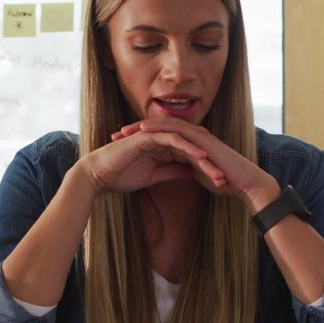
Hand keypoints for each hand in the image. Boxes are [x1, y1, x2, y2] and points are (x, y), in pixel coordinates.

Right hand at [79, 129, 224, 194]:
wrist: (98, 176)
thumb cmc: (121, 177)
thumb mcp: (153, 177)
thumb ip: (172, 172)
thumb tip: (191, 174)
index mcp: (163, 149)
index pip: (190, 158)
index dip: (205, 171)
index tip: (219, 186)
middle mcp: (161, 140)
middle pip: (192, 150)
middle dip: (210, 165)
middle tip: (225, 180)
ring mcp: (155, 136)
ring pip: (186, 144)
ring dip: (203, 158)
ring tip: (217, 172)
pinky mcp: (149, 136)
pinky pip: (173, 139)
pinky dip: (187, 148)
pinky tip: (200, 158)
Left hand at [110, 118, 280, 212]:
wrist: (244, 183)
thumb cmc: (224, 180)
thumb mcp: (197, 174)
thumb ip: (184, 169)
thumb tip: (172, 172)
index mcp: (189, 142)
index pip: (160, 137)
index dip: (140, 141)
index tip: (121, 147)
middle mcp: (192, 134)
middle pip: (158, 127)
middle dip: (135, 130)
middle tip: (115, 134)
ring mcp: (196, 133)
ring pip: (164, 124)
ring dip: (142, 126)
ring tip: (123, 130)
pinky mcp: (200, 137)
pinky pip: (175, 129)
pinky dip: (158, 128)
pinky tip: (142, 130)